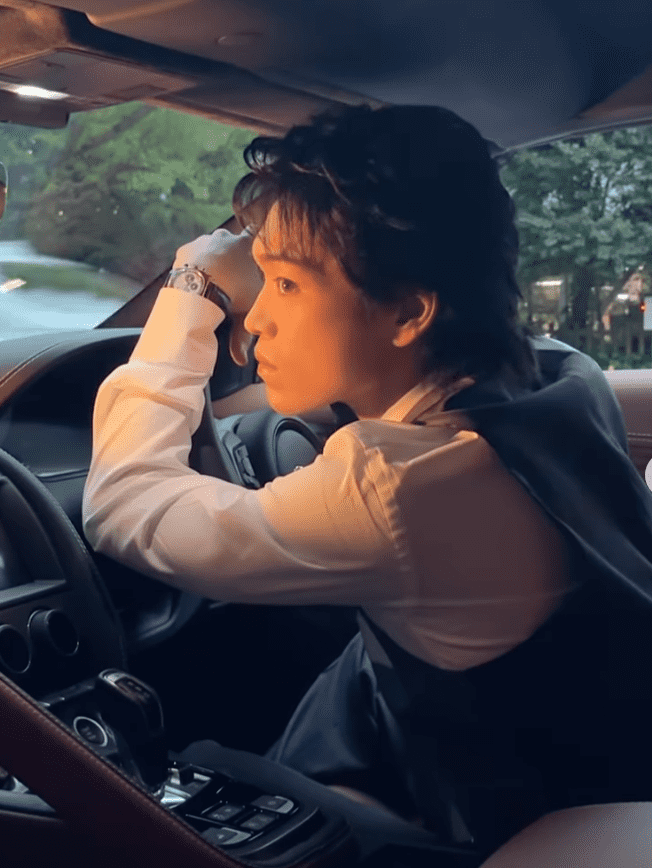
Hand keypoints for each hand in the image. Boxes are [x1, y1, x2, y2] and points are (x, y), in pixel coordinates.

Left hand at [173, 227, 262, 366]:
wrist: (199, 283)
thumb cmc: (231, 293)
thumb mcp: (244, 313)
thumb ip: (242, 335)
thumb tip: (241, 361)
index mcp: (247, 245)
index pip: (256, 235)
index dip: (255, 243)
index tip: (253, 252)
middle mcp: (226, 237)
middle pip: (230, 242)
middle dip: (230, 255)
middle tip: (229, 276)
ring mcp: (205, 240)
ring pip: (210, 248)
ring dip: (210, 260)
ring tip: (210, 281)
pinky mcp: (186, 249)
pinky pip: (192, 256)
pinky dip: (193, 266)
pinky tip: (194, 281)